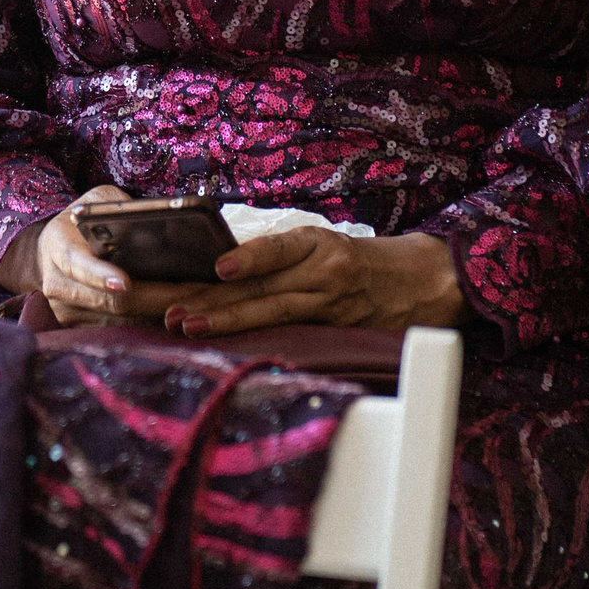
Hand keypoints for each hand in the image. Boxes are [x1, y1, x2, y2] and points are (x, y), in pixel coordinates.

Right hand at [0, 186, 219, 326]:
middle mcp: (58, 285)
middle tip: (197, 292)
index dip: (100, 275)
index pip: (77, 265)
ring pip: (121, 321)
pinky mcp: (80, 329)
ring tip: (201, 301)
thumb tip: (164, 219)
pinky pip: (122, 331)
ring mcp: (67, 312)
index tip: (125, 282)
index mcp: (58, 248)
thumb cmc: (81, 222)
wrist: (50, 251)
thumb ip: (120, 206)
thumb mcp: (97, 200)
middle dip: (157, 298)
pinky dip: (152, 322)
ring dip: (161, 313)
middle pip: (110, 301)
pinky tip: (182, 311)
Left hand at [159, 229, 466, 337]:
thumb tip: (216, 268)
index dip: (250, 258)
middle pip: (258, 285)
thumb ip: (279, 256)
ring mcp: (329, 304)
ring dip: (224, 322)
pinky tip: (231, 346)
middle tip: (164, 308)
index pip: (277, 248)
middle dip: (206, 297)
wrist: (424, 280)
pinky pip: (292, 334)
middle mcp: (323, 271)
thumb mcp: (325, 245)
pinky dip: (259, 338)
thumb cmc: (364, 260)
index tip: (218, 267)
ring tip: (184, 326)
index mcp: (315, 243)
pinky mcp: (336, 330)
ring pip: (270, 313)